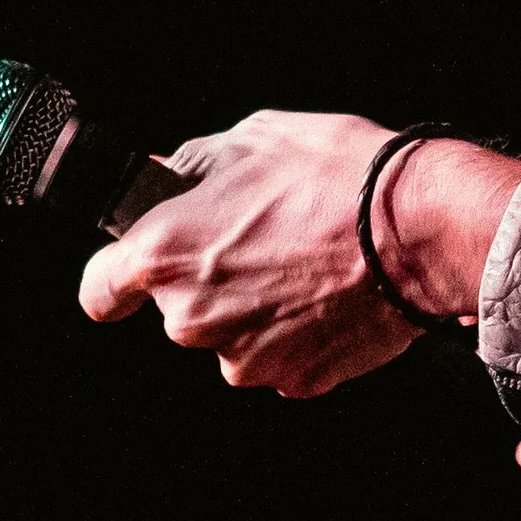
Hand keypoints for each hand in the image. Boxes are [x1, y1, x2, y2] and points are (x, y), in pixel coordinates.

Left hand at [75, 112, 520, 397]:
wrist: (422, 230)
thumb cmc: (340, 178)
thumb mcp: (253, 139)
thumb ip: (196, 169)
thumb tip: (176, 178)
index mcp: (166, 255)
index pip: (99, 291)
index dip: (115, 278)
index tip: (130, 275)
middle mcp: (194, 318)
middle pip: (177, 311)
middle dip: (209, 280)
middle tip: (261, 240)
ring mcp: (245, 357)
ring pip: (231, 337)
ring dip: (254, 309)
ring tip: (304, 265)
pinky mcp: (295, 381)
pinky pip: (280, 358)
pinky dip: (296, 333)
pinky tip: (327, 294)